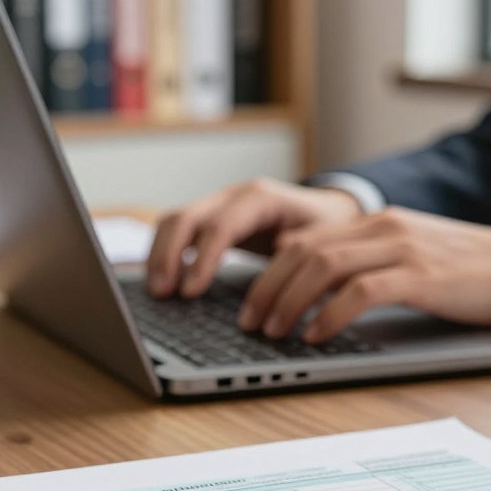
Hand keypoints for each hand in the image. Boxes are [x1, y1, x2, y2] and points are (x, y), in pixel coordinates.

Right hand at [146, 177, 362, 297]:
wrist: (331, 213)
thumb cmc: (329, 229)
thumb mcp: (324, 239)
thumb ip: (301, 249)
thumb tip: (281, 252)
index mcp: (262, 198)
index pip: (221, 225)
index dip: (202, 258)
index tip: (191, 291)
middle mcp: (235, 197)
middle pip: (187, 217)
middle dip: (169, 256)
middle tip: (163, 294)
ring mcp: (220, 205)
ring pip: (175, 221)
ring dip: (161, 255)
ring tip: (159, 292)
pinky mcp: (213, 220)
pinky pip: (178, 231)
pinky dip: (166, 254)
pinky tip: (164, 281)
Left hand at [238, 207, 490, 341]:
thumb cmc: (470, 270)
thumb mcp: (412, 254)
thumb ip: (370, 261)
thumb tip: (322, 286)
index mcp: (377, 222)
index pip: (305, 239)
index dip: (270, 272)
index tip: (253, 303)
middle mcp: (383, 228)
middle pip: (304, 251)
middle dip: (267, 288)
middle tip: (250, 322)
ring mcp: (401, 249)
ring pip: (324, 267)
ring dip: (289, 302)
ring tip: (274, 331)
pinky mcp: (420, 276)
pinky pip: (360, 292)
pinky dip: (330, 314)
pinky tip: (316, 335)